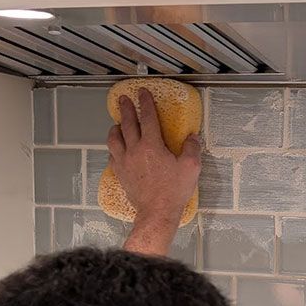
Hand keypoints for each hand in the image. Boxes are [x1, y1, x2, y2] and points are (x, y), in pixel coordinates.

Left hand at [107, 89, 200, 255]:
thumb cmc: (173, 191)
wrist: (156, 212)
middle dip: (126, 109)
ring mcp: (124, 162)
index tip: (143, 93)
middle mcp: (135, 150)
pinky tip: (117, 148)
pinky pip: (113, 155)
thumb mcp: (190, 168)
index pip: (147, 117)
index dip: (145, 103)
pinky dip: (114, 148)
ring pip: (114, 138)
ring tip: (117, 123)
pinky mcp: (120, 173)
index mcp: (152, 145)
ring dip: (115, 128)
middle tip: (124, 99)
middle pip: (127, 124)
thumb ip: (192, 149)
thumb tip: (192, 138)